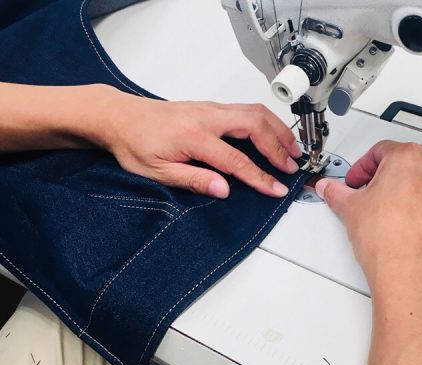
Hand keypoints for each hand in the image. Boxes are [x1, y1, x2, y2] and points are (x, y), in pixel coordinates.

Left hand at [101, 92, 301, 198]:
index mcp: (194, 136)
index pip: (237, 160)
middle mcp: (206, 117)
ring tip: (291, 149)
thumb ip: (193, 180)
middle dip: (279, 146)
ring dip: (277, 130)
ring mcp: (210, 108)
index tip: (276, 188)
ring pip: (254, 112)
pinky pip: (246, 109)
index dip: (260, 177)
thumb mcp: (157, 171)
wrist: (119, 117)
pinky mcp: (210, 107)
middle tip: (292, 165)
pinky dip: (265, 122)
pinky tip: (272, 133)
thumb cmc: (134, 143)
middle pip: (255, 126)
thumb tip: (224, 190)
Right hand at [316, 141, 421, 286]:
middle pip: (408, 161)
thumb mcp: (350, 209)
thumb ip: (337, 193)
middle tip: (372, 195)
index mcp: (407, 157)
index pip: (380, 151)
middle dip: (388, 175)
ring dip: (420, 183)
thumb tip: (328, 188)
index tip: (355, 182)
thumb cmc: (385, 239)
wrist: (407, 270)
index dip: (362, 167)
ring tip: (402, 204)